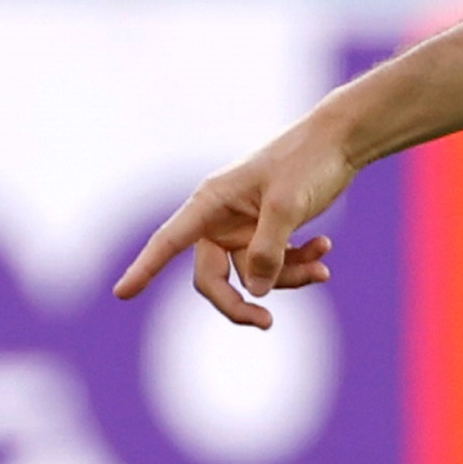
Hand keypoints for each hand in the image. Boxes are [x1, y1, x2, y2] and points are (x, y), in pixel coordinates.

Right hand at [113, 120, 353, 327]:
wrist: (341, 140)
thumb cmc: (308, 161)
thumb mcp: (287, 205)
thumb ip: (268, 250)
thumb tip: (254, 291)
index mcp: (210, 202)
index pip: (168, 241)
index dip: (145, 268)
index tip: (121, 293)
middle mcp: (221, 217)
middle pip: (214, 276)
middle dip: (240, 302)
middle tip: (266, 323)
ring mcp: (246, 226)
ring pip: (255, 273)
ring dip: (289, 276)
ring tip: (322, 267)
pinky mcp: (271, 229)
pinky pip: (277, 262)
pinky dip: (300, 262)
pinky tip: (324, 249)